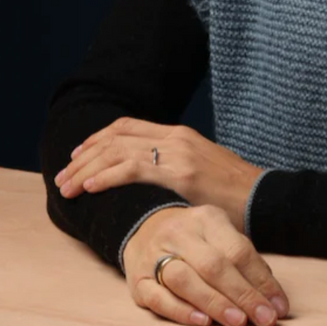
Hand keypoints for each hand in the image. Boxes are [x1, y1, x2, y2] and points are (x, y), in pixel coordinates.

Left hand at [53, 117, 264, 231]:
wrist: (263, 197)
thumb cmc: (232, 193)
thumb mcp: (200, 171)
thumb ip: (173, 169)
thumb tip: (145, 183)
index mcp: (178, 135)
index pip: (126, 128)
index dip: (96, 140)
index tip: (76, 158)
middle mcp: (175, 137)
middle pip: (116, 137)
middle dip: (83, 157)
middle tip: (63, 176)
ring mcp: (178, 152)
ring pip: (118, 151)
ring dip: (87, 169)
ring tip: (67, 187)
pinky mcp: (181, 172)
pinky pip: (133, 169)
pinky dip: (107, 176)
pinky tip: (91, 187)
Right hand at [123, 205, 289, 325]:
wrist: (143, 227)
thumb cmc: (193, 238)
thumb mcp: (218, 234)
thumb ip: (242, 257)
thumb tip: (270, 292)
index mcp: (206, 219)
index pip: (238, 250)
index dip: (261, 280)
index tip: (279, 305)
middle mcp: (180, 233)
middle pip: (214, 265)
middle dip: (244, 294)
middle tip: (265, 318)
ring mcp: (155, 256)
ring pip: (185, 280)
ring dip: (215, 303)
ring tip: (239, 322)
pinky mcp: (137, 281)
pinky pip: (158, 298)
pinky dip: (181, 312)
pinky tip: (203, 322)